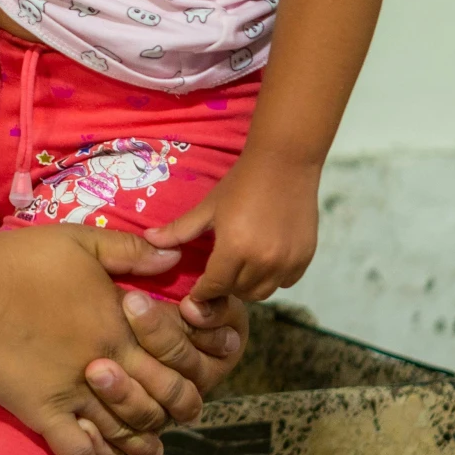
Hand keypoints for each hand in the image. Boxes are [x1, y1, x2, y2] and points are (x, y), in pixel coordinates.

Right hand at [0, 225, 184, 454]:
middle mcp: (109, 364)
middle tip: (175, 415)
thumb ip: (129, 250)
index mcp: (122, 323)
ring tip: (145, 451)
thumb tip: (174, 257)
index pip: (175, 355)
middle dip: (174, 411)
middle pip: (160, 401)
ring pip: (124, 433)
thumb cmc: (20, 262)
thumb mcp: (80, 240)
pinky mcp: (44, 413)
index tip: (189, 369)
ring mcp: (76, 393)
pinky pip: (76, 452)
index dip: (190, 364)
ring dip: (139, 447)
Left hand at [148, 152, 320, 303]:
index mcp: (235, 248)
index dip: (203, 291)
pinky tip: (264, 261)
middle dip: (224, 287)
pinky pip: (286, 282)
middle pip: (239, 292)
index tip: (197, 291)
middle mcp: (263, 261)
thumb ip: (180, 229)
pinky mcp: (305, 258)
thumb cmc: (242, 182)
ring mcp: (287, 261)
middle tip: (218, 273)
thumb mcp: (209, 207)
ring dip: (248, 285)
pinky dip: (273, 278)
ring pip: (263, 292)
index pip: (215, 286)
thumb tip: (149, 239)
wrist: (285, 162)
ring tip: (240, 268)